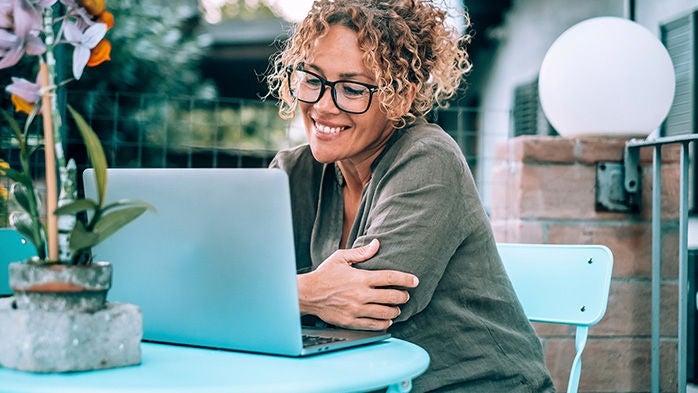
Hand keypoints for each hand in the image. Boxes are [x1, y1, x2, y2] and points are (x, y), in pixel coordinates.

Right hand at [297, 239, 418, 330]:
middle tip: (405, 295)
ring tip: (396, 307)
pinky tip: (386, 319)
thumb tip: (377, 244)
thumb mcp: (340, 258)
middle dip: (403, 296)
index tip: (415, 280)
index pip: (390, 278)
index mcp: (361, 278)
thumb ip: (361, 253)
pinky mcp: (351, 321)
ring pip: (386, 313)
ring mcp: (357, 310)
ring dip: (395, 310)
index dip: (406, 279)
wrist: (307, 294)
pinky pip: (374, 325)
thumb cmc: (324, 275)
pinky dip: (384, 323)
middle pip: (392, 297)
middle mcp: (361, 295)